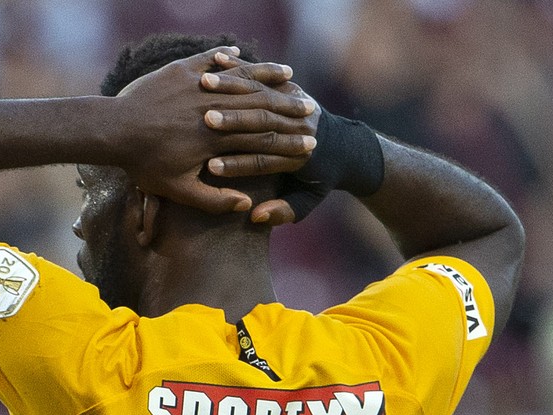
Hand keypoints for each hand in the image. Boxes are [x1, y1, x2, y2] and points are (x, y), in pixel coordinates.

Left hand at [113, 47, 319, 214]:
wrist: (113, 131)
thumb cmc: (144, 165)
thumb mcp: (179, 190)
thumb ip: (214, 200)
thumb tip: (247, 207)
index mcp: (216, 140)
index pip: (263, 139)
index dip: (288, 141)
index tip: (311, 143)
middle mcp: (212, 109)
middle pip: (260, 105)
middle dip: (288, 105)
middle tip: (311, 107)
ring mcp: (198, 86)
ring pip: (241, 78)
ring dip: (266, 75)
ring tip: (288, 74)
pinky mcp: (181, 70)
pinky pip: (210, 58)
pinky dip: (225, 56)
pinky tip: (238, 53)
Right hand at [199, 52, 328, 224]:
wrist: (347, 149)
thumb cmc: (318, 180)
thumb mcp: (306, 202)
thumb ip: (284, 212)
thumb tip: (257, 216)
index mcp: (300, 157)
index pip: (264, 160)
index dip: (237, 165)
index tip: (211, 168)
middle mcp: (298, 126)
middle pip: (261, 122)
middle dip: (233, 120)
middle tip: (205, 121)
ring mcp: (296, 102)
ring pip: (261, 92)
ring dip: (232, 86)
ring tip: (205, 84)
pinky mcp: (291, 87)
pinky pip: (263, 75)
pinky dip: (240, 67)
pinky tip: (216, 60)